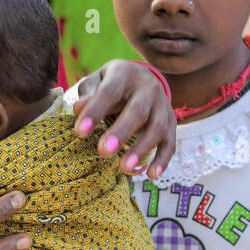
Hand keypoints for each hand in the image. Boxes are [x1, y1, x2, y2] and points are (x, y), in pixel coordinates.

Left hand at [73, 60, 175, 179]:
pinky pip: (170, 142)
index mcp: (125, 74)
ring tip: (124, 168)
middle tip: (104, 152)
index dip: (95, 111)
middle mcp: (148, 88)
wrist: (139, 79)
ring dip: (142, 149)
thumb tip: (78, 109)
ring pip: (157, 128)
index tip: (79, 132)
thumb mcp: (97, 82)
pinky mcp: (171, 123)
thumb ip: (89, 94)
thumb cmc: (110, 85)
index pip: (109, 92)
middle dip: (121, 132)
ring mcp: (163, 105)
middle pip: (138, 111)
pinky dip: (163, 159)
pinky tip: (152, 175)